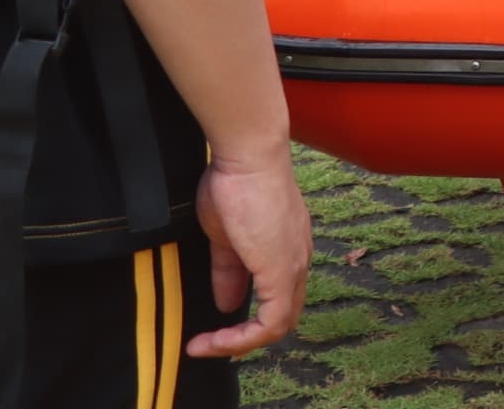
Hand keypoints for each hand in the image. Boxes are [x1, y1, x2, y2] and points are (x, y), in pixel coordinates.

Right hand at [184, 142, 309, 357]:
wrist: (247, 157)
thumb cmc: (236, 185)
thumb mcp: (226, 236)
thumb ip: (228, 270)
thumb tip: (226, 302)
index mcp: (288, 249)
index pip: (278, 297)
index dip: (248, 319)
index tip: (211, 326)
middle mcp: (298, 260)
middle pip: (284, 315)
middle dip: (245, 336)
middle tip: (209, 343)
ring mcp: (293, 266)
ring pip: (279, 324)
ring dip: (239, 342)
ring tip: (204, 347)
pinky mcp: (282, 271)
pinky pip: (272, 323)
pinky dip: (242, 339)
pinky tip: (211, 340)